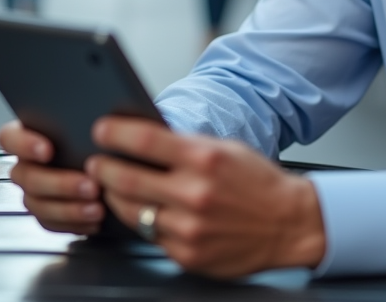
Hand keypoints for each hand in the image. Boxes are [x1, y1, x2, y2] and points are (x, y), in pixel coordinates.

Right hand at [0, 120, 105, 234]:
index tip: (47, 150)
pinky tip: (94, 219)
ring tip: (97, 207)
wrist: (113, 169)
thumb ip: (85, 121)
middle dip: (60, 183)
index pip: (9, 138)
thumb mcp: (93, 125)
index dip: (24, 144)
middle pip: (28, 177)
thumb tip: (97, 124)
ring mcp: (34, 192)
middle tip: (90, 185)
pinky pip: (51, 223)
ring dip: (69, 208)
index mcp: (29, 136)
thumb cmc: (99, 141)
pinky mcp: (46, 214)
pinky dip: (73, 223)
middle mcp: (27, 165)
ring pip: (38, 204)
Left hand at [86, 116, 325, 277]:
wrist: (290, 224)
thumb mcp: (226, 150)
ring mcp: (189, 229)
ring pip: (131, 211)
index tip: (101, 130)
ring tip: (112, 187)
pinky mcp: (187, 255)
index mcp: (205, 159)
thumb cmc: (259, 183)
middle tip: (96, 163)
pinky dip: (142, 222)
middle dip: (102, 168)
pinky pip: (150, 236)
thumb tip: (141, 140)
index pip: (144, 140)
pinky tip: (145, 211)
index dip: (114, 133)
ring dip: (115, 197)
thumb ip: (185, 146)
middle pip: (125, 179)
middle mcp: (194, 194)